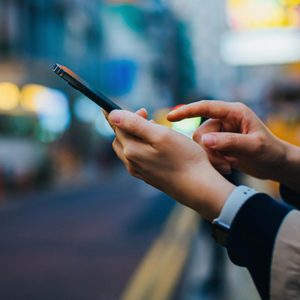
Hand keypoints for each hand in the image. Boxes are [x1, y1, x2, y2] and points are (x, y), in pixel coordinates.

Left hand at [109, 109, 234, 220]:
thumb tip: (112, 115)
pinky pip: (136, 158)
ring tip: (152, 127)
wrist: (198, 187)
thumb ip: (135, 124)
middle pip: (121, 138)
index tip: (130, 107)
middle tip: (145, 114)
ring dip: (134, 135)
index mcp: (132, 151)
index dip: (121, 114)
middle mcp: (131, 163)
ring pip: (128, 149)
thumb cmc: (184, 158)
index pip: (117, 127)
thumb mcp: (160, 135)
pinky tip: (155, 145)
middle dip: (128, 124)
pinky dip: (140, 147)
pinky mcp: (148, 177)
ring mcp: (139, 172)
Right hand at [167, 100, 291, 182]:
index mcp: (234, 112)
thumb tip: (203, 140)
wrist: (275, 165)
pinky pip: (206, 152)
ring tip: (229, 165)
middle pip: (201, 132)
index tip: (170, 117)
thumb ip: (229, 142)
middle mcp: (224, 121)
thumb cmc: (270, 151)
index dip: (186, 111)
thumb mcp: (253, 146)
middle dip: (208, 150)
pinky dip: (214, 161)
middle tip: (226, 163)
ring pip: (201, 145)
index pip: (205, 107)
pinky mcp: (219, 144)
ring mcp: (221, 133)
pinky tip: (228, 166)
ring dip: (212, 157)